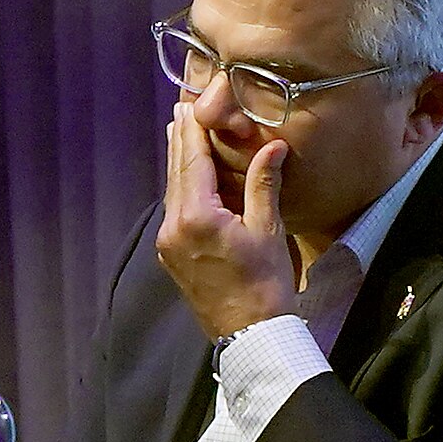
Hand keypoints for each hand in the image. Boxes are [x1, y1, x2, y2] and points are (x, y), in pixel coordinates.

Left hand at [157, 107, 302, 341]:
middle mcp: (174, 226)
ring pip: (172, 191)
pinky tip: (189, 180)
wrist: (251, 337)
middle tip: (180, 110)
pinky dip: (181, 189)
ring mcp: (168, 243)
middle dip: (180, 141)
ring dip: (179, 163)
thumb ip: (264, 185)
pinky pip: (174, 212)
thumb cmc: (266, 286)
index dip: (192, 130)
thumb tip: (273, 147)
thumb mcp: (269, 231)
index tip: (188, 104)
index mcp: (198, 216)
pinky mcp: (171, 256)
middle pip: (176, 172)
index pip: (193, 161)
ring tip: (180, 136)